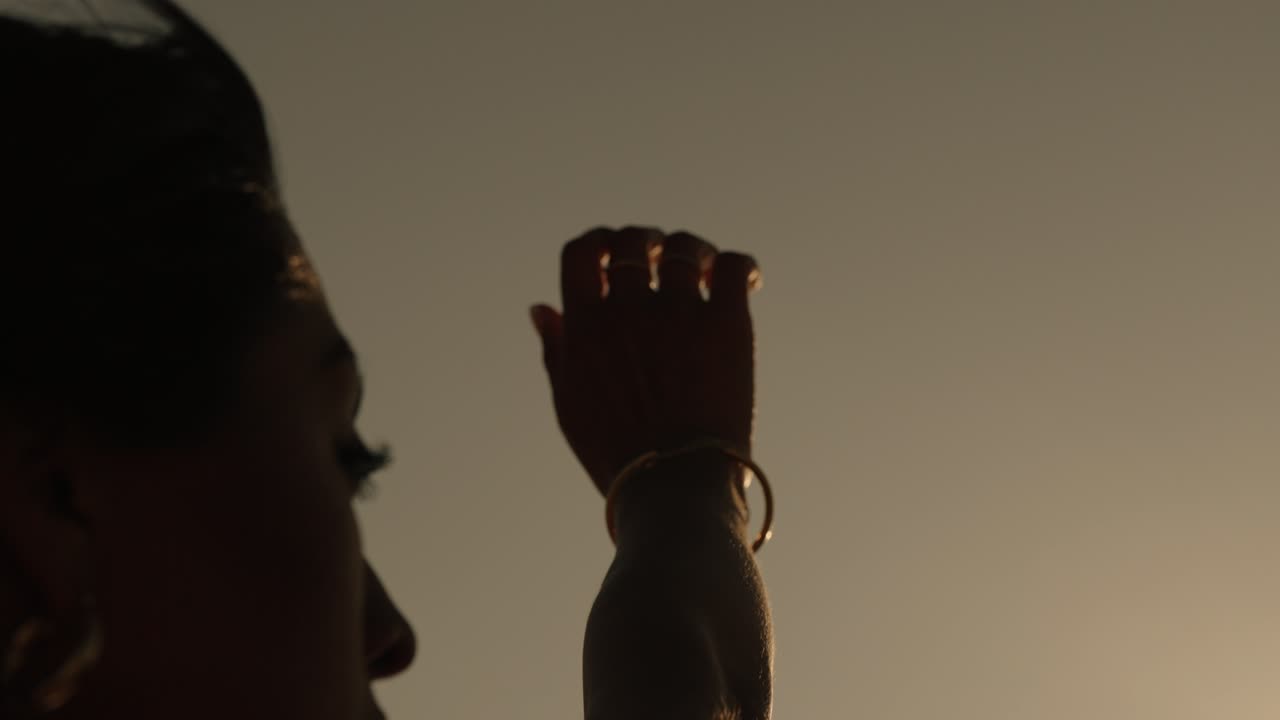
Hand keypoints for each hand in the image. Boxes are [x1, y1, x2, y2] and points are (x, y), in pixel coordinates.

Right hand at [531, 226, 760, 495]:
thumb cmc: (619, 455)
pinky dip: (737, 266)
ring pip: (683, 248)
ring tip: (701, 267)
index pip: (582, 251)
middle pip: (633, 241)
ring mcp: (678, 313)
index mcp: (585, 326)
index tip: (613, 254)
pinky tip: (742, 282)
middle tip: (660, 256)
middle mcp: (628, 309)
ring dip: (690, 249)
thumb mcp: (570, 406)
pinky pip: (732, 267)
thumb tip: (540, 308)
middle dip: (645, 242)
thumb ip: (555, 351)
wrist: (676, 486)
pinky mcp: (726, 325)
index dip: (598, 243)